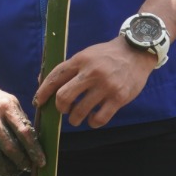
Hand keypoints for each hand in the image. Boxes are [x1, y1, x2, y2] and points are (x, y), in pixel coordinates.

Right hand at [0, 83, 44, 175]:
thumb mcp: (12, 103)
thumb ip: (22, 122)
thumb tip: (34, 147)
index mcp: (6, 106)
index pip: (24, 133)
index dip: (34, 150)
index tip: (41, 162)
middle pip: (9, 147)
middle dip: (21, 162)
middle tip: (26, 169)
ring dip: (5, 169)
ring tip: (13, 173)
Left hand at [33, 36, 156, 128]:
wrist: (137, 52)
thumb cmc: (107, 55)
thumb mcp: (86, 54)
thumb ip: (69, 68)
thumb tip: (43, 82)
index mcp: (80, 60)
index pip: (55, 77)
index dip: (43, 91)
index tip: (39, 102)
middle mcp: (91, 72)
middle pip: (63, 97)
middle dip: (60, 108)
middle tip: (64, 109)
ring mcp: (105, 86)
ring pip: (79, 111)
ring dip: (75, 118)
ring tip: (77, 117)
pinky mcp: (119, 98)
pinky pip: (99, 119)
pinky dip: (92, 122)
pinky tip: (93, 118)